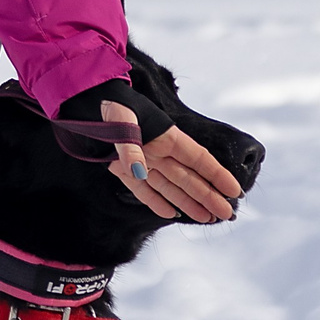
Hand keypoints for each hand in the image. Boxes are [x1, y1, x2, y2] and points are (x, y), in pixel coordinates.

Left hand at [103, 100, 240, 223]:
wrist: (85, 101)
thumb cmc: (108, 105)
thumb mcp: (120, 120)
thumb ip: (129, 146)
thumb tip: (139, 172)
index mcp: (165, 136)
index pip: (197, 158)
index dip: (217, 175)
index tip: (234, 190)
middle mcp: (157, 151)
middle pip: (188, 177)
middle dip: (208, 196)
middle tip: (227, 214)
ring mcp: (142, 161)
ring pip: (171, 186)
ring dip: (189, 203)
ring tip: (208, 218)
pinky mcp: (122, 169)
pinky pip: (143, 190)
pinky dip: (156, 202)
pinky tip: (171, 214)